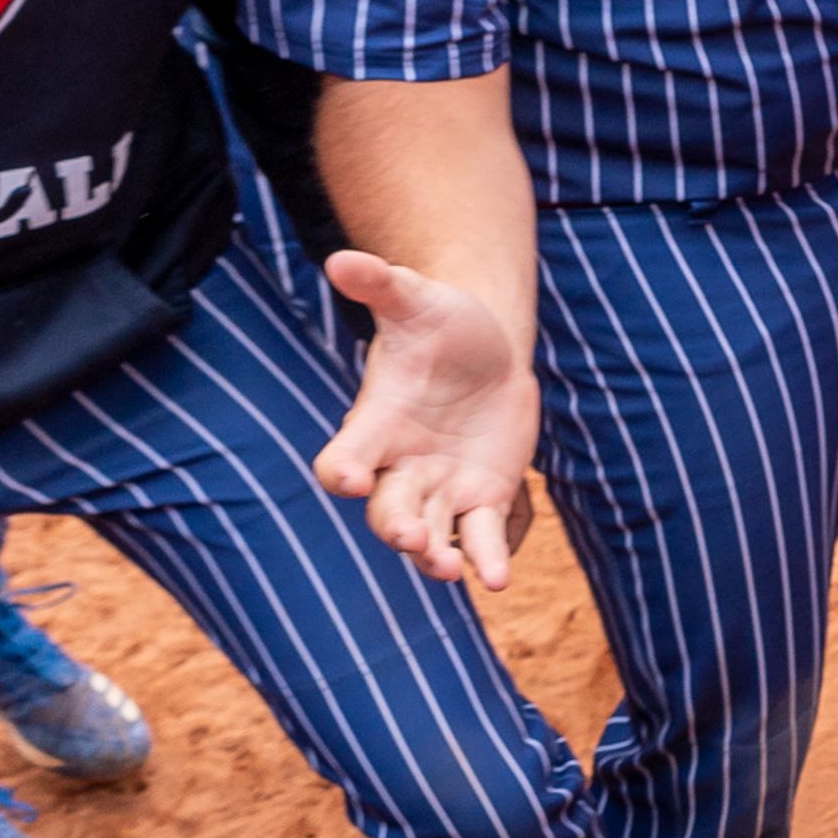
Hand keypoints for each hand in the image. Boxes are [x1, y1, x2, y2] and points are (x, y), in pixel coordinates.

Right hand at [315, 249, 537, 588]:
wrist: (486, 346)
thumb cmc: (439, 320)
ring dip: (434, 555)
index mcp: (375, 424)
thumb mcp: (414, 297)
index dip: (340, 469)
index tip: (343, 477)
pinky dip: (486, 559)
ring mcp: (440, 489)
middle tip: (408, 536)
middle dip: (395, 525)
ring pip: (429, 535)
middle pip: (385, 509)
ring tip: (451, 568)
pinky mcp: (482, 501)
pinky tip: (497, 579)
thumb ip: (380, 283)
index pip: (343, 455)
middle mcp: (400, 466)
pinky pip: (480, 538)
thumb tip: (341, 258)